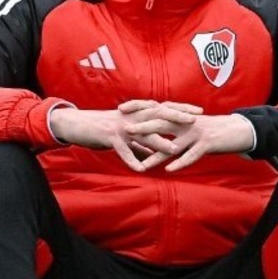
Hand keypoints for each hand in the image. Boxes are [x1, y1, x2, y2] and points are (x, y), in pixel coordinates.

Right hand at [48, 100, 199, 171]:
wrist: (78, 124)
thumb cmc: (104, 129)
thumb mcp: (126, 136)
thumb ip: (141, 145)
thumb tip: (154, 157)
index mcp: (138, 114)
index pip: (164, 109)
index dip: (181, 109)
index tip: (199, 111)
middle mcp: (132, 117)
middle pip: (158, 115)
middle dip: (177, 117)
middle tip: (195, 120)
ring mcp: (122, 126)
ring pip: (144, 133)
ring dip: (159, 142)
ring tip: (175, 149)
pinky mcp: (110, 136)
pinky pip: (123, 150)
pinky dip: (131, 159)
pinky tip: (141, 169)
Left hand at [123, 106, 254, 171]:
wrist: (237, 130)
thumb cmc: (213, 130)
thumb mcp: (191, 125)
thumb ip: (175, 127)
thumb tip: (157, 129)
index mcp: (182, 116)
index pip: (157, 110)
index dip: (140, 108)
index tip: (122, 109)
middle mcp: (187, 122)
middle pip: (162, 124)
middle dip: (143, 127)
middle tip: (126, 130)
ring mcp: (197, 133)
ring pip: (174, 144)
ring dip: (158, 153)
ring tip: (144, 163)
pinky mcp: (207, 144)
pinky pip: (191, 155)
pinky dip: (180, 163)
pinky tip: (169, 170)